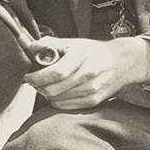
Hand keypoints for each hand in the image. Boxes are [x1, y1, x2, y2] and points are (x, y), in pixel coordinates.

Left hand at [24, 36, 149, 108]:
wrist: (122, 63)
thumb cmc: (94, 52)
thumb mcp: (74, 43)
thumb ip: (50, 44)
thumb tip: (30, 47)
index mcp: (81, 57)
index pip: (55, 73)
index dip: (37, 77)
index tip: (28, 76)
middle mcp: (87, 75)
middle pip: (53, 89)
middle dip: (38, 87)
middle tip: (34, 81)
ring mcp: (91, 90)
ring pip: (57, 100)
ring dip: (46, 94)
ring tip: (46, 85)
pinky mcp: (92, 101)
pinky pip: (65, 106)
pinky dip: (56, 101)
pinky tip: (58, 92)